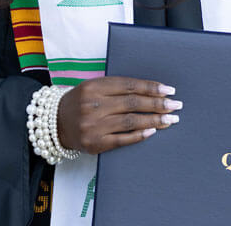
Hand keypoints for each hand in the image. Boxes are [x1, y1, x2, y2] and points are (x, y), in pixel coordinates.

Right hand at [56, 77, 181, 154]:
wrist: (54, 123)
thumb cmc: (80, 102)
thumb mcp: (93, 87)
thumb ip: (117, 88)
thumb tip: (151, 92)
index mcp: (94, 87)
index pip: (129, 86)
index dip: (151, 87)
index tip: (169, 90)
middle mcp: (93, 105)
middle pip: (133, 103)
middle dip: (158, 104)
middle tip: (176, 105)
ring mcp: (93, 126)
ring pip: (130, 121)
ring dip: (154, 120)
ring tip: (171, 119)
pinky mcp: (94, 143)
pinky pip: (122, 139)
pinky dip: (139, 135)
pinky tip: (153, 131)